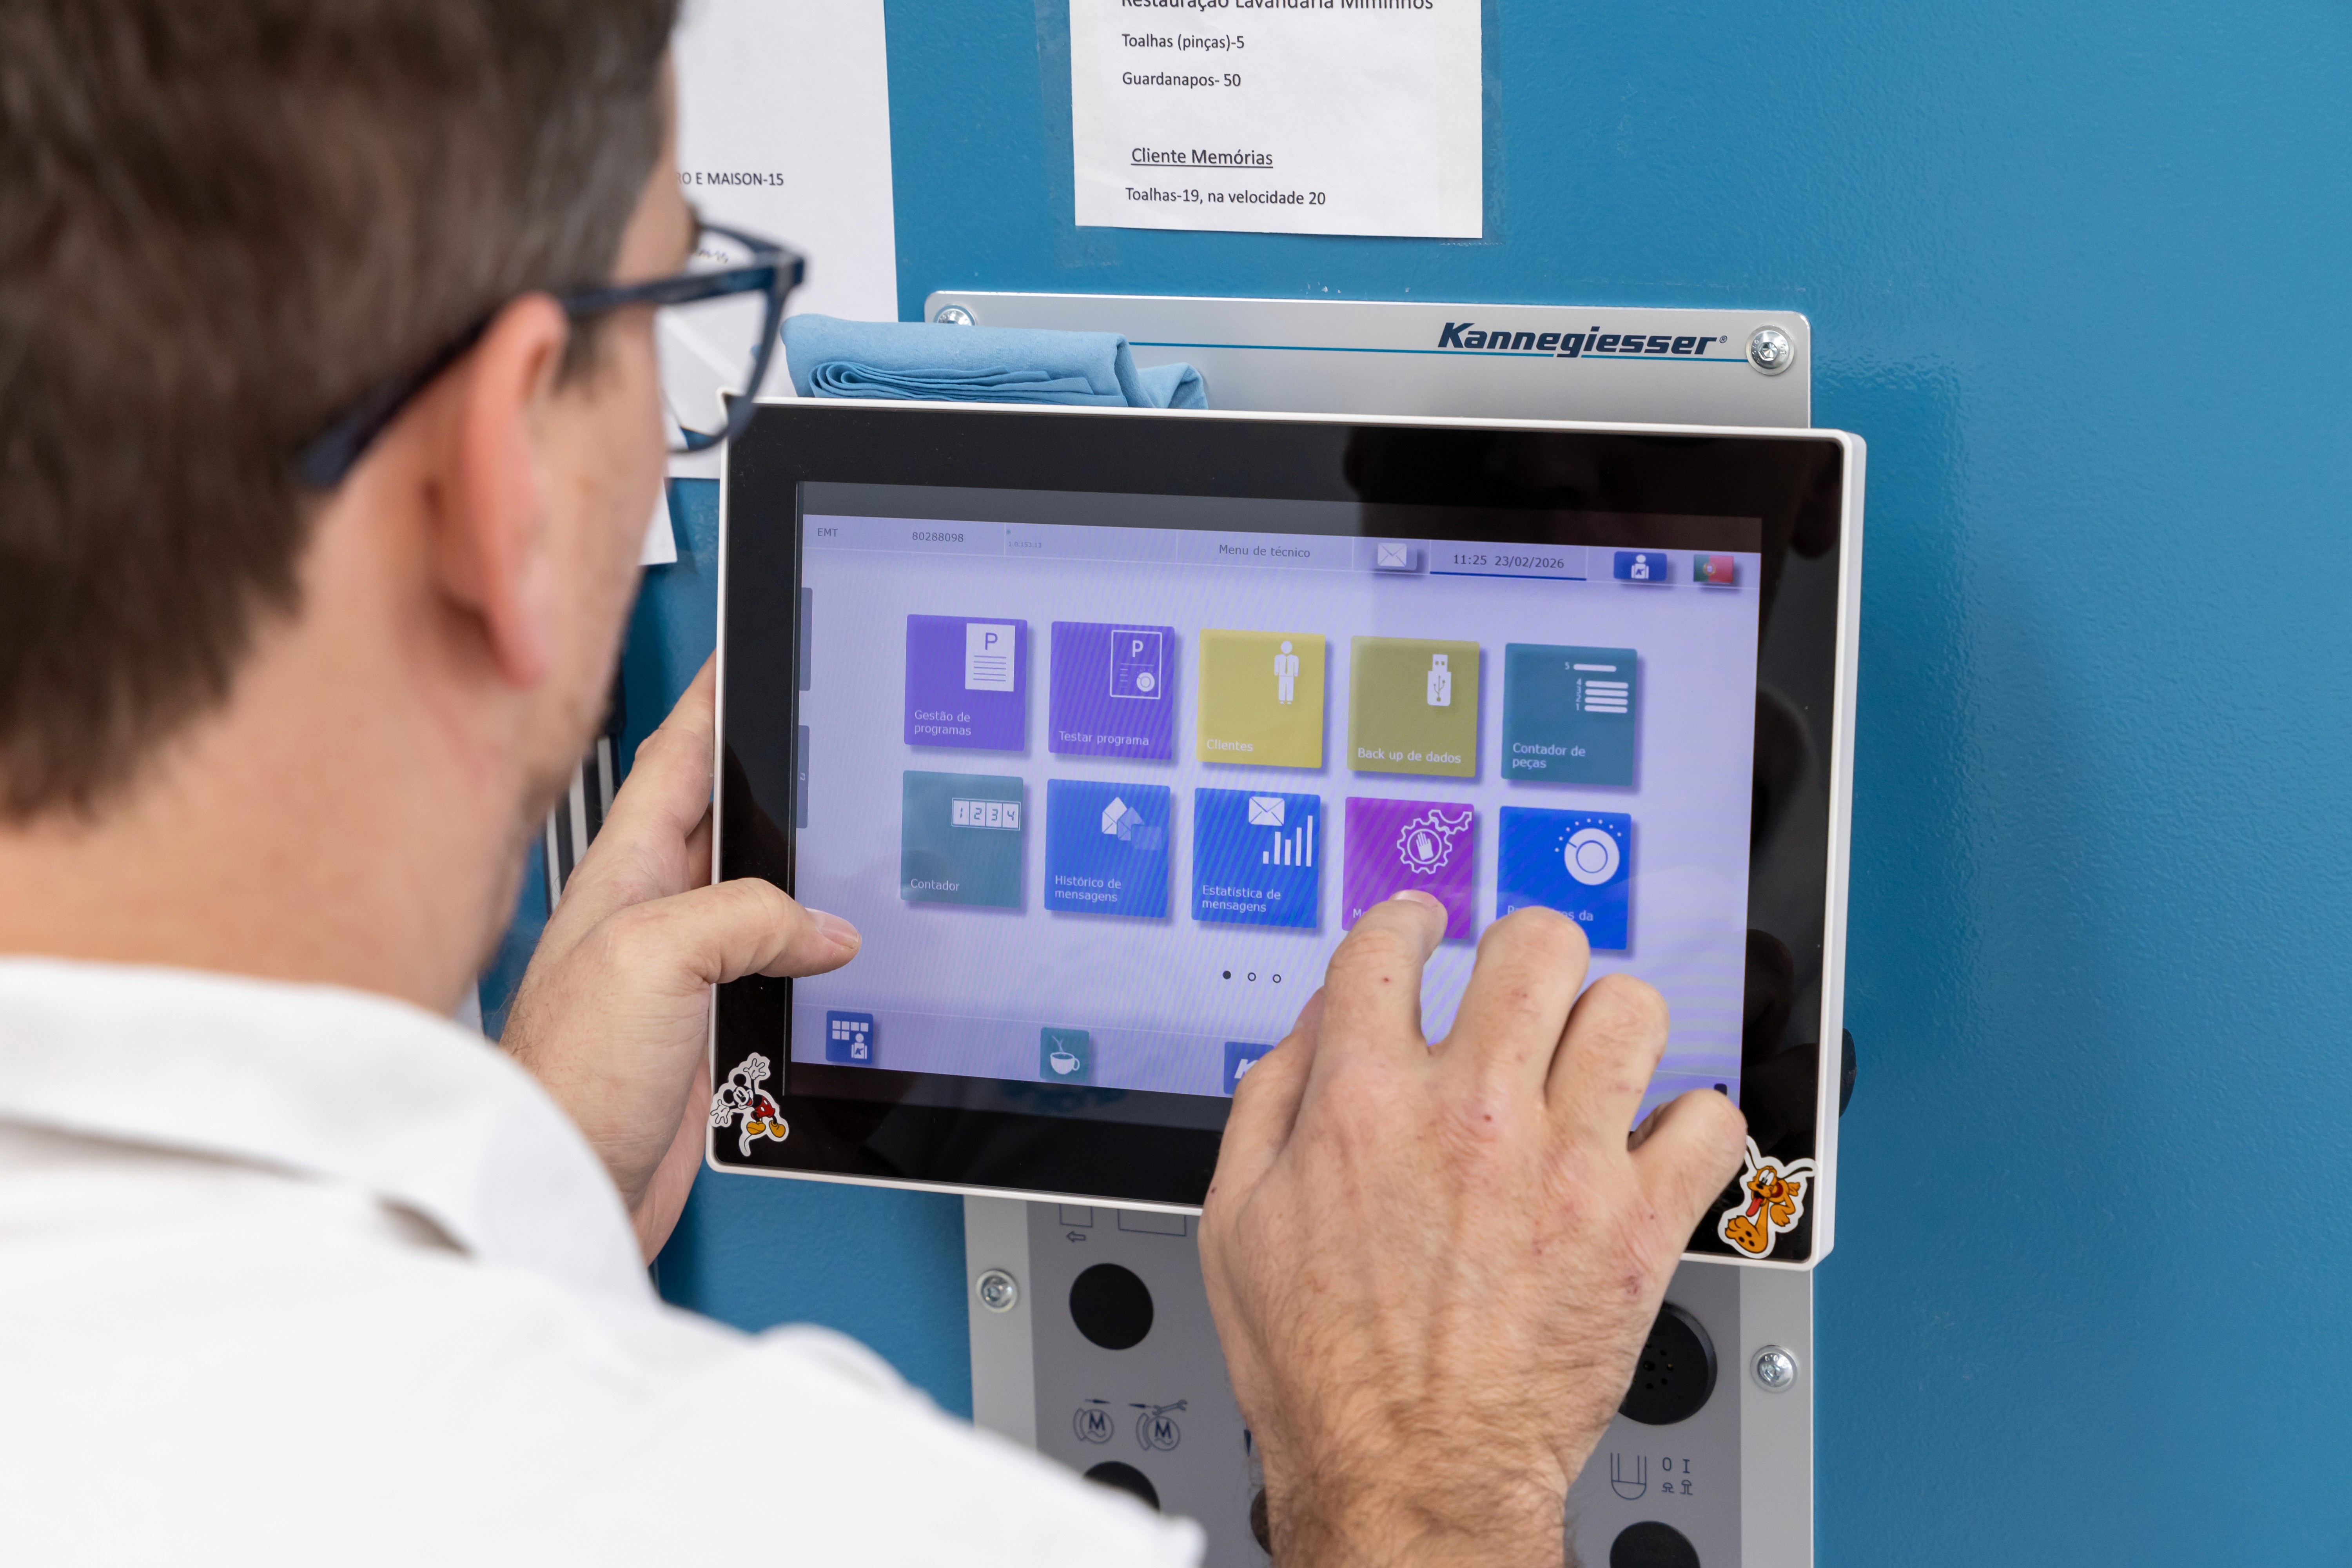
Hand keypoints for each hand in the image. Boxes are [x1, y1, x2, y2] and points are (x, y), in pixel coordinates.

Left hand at [501, 656, 858, 1259]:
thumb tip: (825, 932)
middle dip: (770, 773)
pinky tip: (839, 958)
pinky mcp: (701, 1035)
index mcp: (623, 873)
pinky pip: (769, 973)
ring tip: (848, 835)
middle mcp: (648, 915)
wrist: (558, 1193)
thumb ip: (743, 916)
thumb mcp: (652, 958)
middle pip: (723, 819)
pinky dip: (810, 957)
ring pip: (756, 897)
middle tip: (819, 729)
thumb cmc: (566, 1079)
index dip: (715, 697)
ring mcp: (675, 976)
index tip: (751, 649)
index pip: (676, 756)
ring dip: (801, 871)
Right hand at [1199, 892, 1746, 1566]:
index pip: (1392, 945)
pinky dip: (1690, 1126)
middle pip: (1535, 944)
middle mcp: (1470, 1115)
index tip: (1424, 932)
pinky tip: (1651, 1145)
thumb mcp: (1237, 1219)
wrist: (1409, 1474)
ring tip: (1592, 1062)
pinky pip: (1710, 1121)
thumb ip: (1272, 1097)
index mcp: (1364, 1102)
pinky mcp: (1637, 1227)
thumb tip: (1315, 1022)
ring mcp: (1563, 1165)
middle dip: (1527, 951)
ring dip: (1610, 1025)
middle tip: (1523, 987)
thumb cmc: (1323, 1367)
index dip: (1409, 923)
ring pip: (1631, 1009)